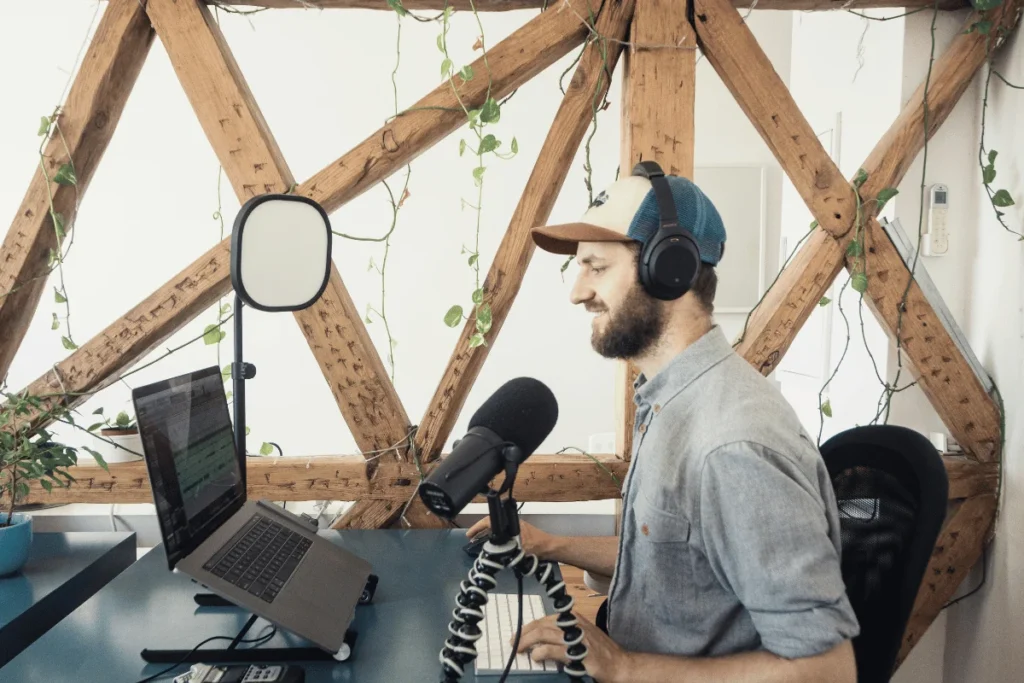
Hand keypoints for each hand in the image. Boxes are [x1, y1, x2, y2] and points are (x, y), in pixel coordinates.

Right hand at [465, 517, 555, 558]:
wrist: (552, 548)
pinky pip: (502, 535)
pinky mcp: (518, 536)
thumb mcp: (520, 549)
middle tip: (471, 538)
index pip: (491, 521)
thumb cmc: (539, 546)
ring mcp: (516, 530)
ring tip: (477, 542)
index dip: (478, 527)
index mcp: (512, 524)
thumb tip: (492, 553)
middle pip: (492, 524)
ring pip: (497, 530)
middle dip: (480, 530)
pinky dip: (494, 539)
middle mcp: (513, 524)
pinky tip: (491, 546)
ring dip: (487, 535)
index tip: (470, 534)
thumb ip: (506, 550)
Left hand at [515, 612, 629, 682]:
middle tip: (514, 643)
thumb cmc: (601, 653)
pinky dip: (541, 652)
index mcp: (574, 619)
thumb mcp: (582, 637)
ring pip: (544, 634)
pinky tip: (536, 657)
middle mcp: (575, 624)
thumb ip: (564, 635)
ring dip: (527, 641)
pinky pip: (554, 649)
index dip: (529, 627)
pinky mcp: (579, 652)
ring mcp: (577, 637)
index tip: (519, 635)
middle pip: (542, 625)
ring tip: (519, 649)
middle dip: (524, 633)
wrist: (620, 665)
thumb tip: (541, 641)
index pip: (545, 619)